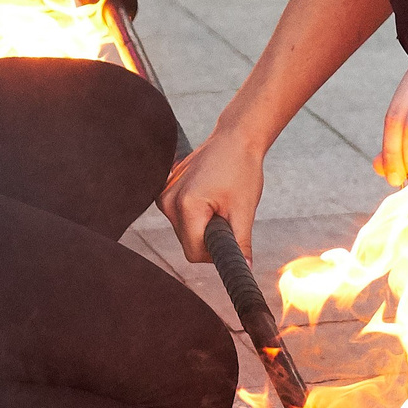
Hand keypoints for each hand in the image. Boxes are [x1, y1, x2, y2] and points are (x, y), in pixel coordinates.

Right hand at [160, 131, 266, 264]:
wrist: (235, 138)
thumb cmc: (241, 168)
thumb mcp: (244, 210)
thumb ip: (239, 244)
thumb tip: (243, 269)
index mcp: (185, 206)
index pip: (194, 253)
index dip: (216, 252)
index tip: (230, 236)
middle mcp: (168, 201)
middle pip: (188, 243)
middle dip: (209, 238)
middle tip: (227, 214)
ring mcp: (164, 194)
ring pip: (184, 231)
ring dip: (203, 226)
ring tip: (219, 201)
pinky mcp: (165, 190)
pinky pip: (180, 217)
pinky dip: (196, 214)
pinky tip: (209, 196)